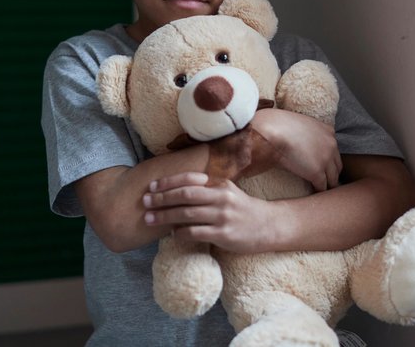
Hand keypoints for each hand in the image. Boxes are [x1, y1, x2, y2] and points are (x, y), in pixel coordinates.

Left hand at [141, 172, 280, 253]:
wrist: (269, 226)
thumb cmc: (243, 210)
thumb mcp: (228, 192)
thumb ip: (207, 189)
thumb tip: (176, 192)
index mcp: (220, 184)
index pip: (189, 179)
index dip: (168, 182)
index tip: (151, 186)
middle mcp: (221, 198)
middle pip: (185, 195)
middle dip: (161, 198)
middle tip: (144, 202)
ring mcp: (223, 216)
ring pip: (187, 214)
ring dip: (165, 216)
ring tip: (150, 219)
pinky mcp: (224, 234)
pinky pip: (195, 233)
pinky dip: (180, 234)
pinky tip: (172, 235)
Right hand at [249, 108, 341, 190]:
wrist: (274, 131)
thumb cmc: (279, 125)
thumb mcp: (300, 123)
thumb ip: (307, 133)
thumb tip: (299, 142)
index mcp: (328, 132)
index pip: (333, 150)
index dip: (328, 160)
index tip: (322, 166)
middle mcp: (331, 145)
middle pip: (337, 166)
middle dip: (331, 173)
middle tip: (323, 181)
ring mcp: (326, 159)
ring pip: (332, 178)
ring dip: (327, 184)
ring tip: (319, 190)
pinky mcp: (317, 172)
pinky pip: (322, 187)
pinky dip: (318, 191)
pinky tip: (313, 194)